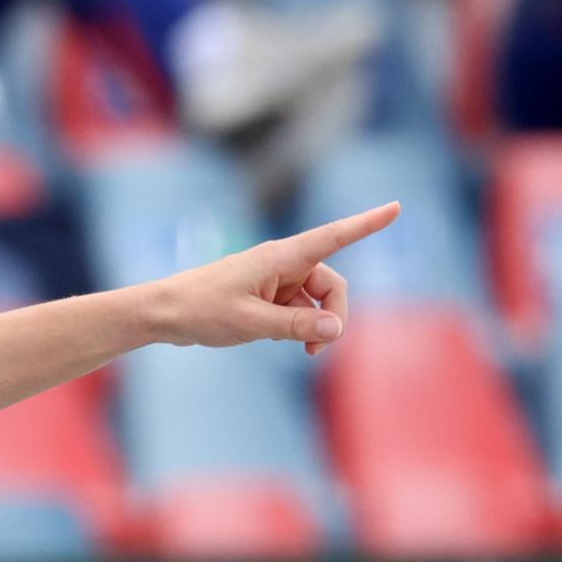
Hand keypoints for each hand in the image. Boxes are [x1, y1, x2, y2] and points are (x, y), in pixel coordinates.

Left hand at [134, 202, 396, 355]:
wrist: (164, 314)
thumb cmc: (201, 310)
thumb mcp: (251, 323)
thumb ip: (296, 326)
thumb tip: (336, 327)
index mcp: (279, 258)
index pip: (333, 236)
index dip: (367, 224)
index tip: (396, 208)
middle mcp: (281, 263)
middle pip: (331, 283)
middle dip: (335, 314)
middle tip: (320, 349)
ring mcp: (274, 279)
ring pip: (316, 299)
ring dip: (317, 325)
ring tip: (305, 353)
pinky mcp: (266, 295)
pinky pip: (299, 308)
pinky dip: (301, 326)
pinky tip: (287, 342)